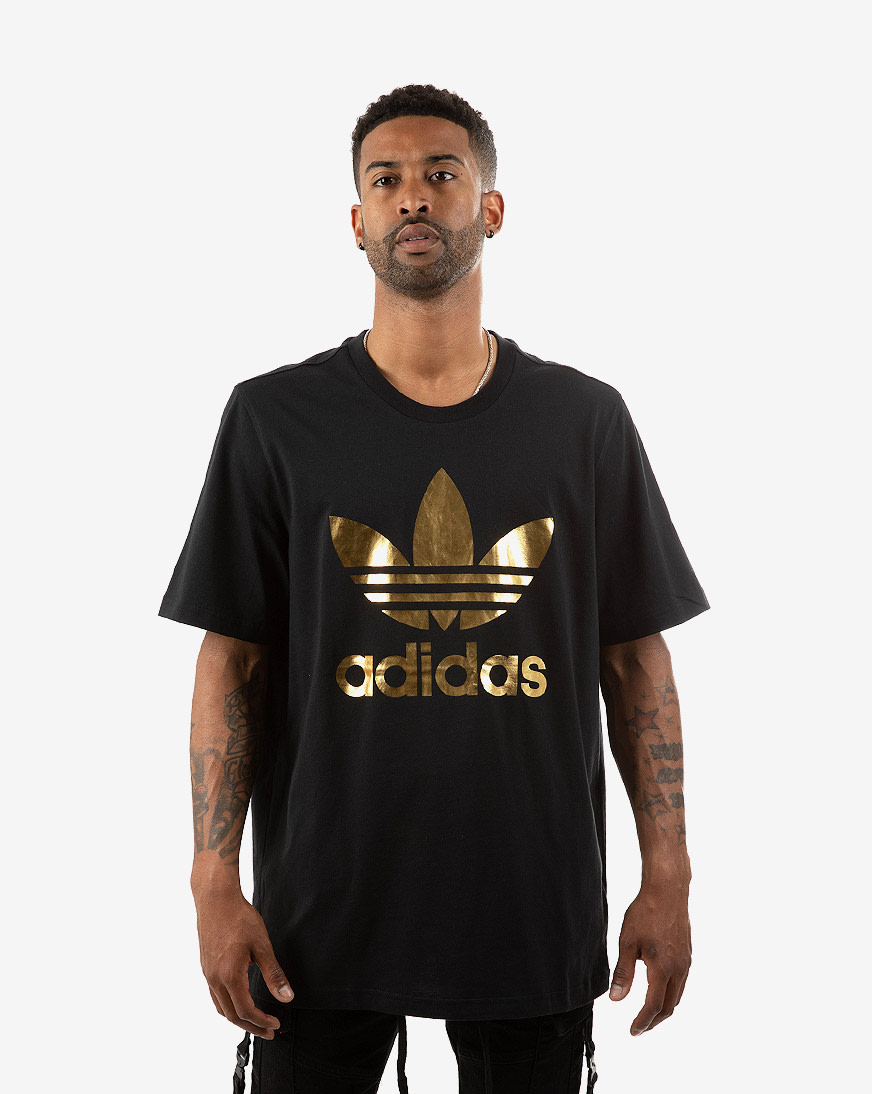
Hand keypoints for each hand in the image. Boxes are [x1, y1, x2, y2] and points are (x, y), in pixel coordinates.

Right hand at [194, 888, 293, 1038]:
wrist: (216, 899)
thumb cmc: (239, 918)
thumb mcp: (262, 945)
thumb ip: (274, 974)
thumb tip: (287, 997)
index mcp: (230, 975)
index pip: (245, 1011)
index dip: (262, 1021)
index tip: (275, 1024)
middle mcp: (215, 978)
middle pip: (232, 1015)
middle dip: (251, 1026)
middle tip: (268, 1031)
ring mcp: (208, 973)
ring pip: (221, 1007)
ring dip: (238, 1018)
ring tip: (255, 1021)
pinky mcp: (206, 966)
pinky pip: (215, 995)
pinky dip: (228, 1005)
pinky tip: (238, 1000)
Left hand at [608, 881, 690, 1034]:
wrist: (668, 890)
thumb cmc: (646, 912)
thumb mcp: (627, 942)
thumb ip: (623, 973)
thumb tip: (616, 999)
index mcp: (663, 969)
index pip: (654, 1006)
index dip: (642, 1022)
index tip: (633, 1031)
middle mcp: (679, 969)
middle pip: (669, 1006)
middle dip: (654, 1021)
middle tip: (639, 1027)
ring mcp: (685, 962)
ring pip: (677, 996)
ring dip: (663, 1009)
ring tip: (648, 1013)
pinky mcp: (687, 954)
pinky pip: (681, 983)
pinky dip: (670, 994)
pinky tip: (659, 989)